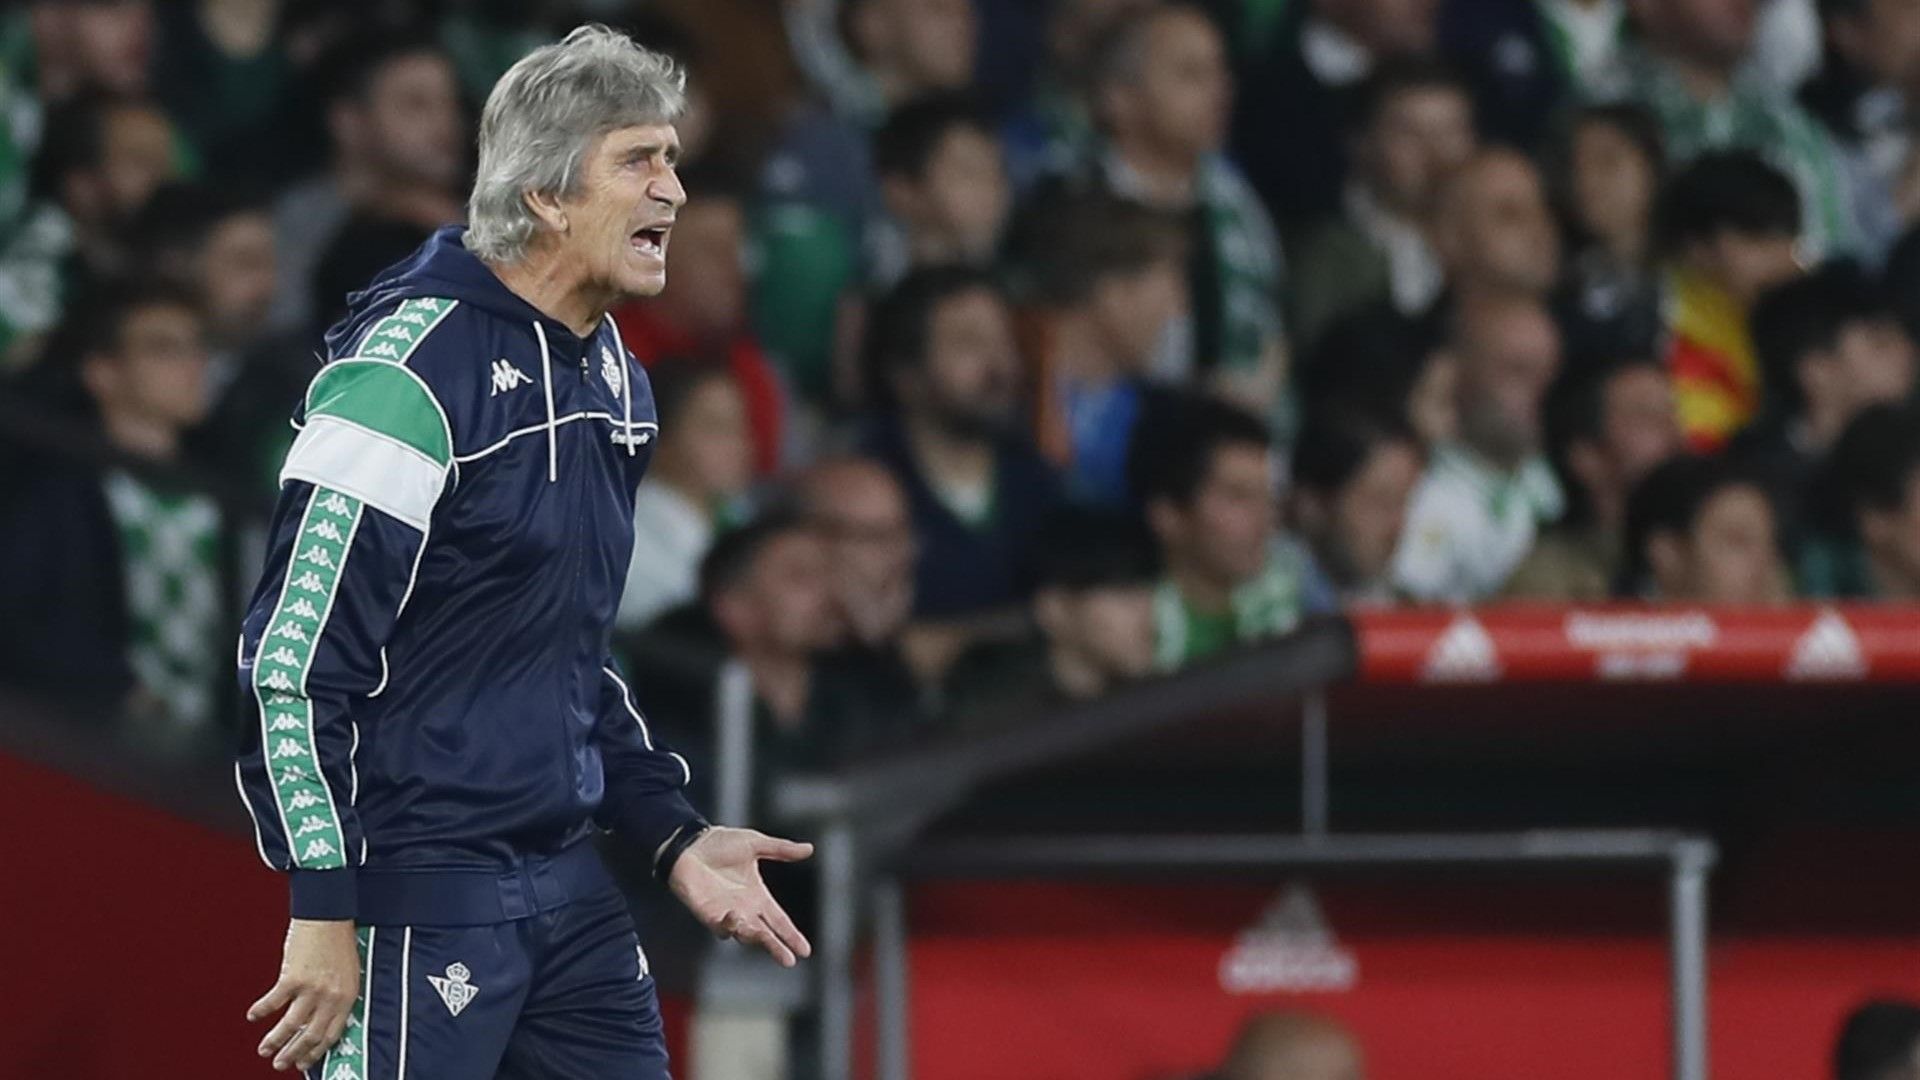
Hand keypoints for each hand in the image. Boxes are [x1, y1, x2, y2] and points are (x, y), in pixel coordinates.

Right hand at [248, 918, 359, 1071]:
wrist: (329, 916)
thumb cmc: (339, 941)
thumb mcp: (349, 974)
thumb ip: (338, 998)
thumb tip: (321, 1020)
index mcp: (348, 997)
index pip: (331, 1035)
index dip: (315, 1052)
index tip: (304, 1063)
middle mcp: (330, 997)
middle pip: (309, 1036)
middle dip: (293, 1054)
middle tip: (280, 1064)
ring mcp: (311, 989)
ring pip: (290, 1026)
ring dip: (275, 1041)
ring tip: (264, 1050)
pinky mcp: (292, 978)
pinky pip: (273, 1002)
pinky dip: (261, 1011)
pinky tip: (253, 1016)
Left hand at [669, 827, 814, 966]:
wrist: (690, 844)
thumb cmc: (719, 843)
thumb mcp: (755, 844)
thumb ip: (781, 849)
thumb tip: (809, 849)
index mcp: (757, 896)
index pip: (779, 921)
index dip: (791, 935)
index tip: (805, 951)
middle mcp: (744, 910)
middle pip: (765, 934)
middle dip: (777, 948)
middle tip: (789, 961)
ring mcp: (726, 914)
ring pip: (745, 934)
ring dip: (755, 937)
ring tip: (765, 938)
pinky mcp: (708, 914)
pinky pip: (721, 927)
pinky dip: (729, 926)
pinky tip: (736, 918)